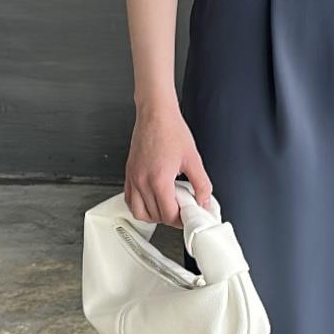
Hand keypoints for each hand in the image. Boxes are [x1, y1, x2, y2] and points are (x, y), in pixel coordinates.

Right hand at [125, 102, 212, 225]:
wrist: (155, 114)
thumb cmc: (171, 130)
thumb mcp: (193, 159)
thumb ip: (201, 184)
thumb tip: (204, 201)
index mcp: (159, 179)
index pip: (168, 214)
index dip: (181, 219)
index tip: (189, 215)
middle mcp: (142, 181)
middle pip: (155, 215)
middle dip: (171, 217)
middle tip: (182, 210)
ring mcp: (133, 178)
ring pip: (139, 212)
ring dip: (154, 215)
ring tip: (168, 206)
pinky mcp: (129, 174)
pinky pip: (129, 200)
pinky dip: (140, 206)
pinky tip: (152, 200)